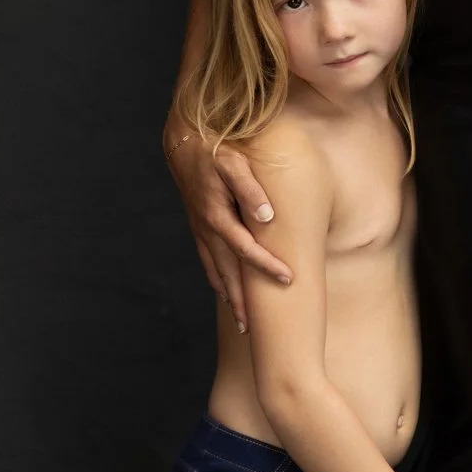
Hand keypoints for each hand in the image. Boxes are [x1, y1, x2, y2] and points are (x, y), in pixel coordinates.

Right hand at [165, 116, 290, 331]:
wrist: (183, 142)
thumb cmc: (214, 149)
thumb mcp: (233, 163)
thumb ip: (249, 189)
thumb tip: (267, 216)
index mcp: (217, 215)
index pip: (246, 249)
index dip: (267, 266)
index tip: (288, 279)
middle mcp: (207, 229)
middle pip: (227, 273)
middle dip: (242, 301)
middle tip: (255, 330)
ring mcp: (200, 230)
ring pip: (216, 272)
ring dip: (229, 297)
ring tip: (242, 323)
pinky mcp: (198, 227)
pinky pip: (208, 261)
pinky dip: (218, 280)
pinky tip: (225, 292)